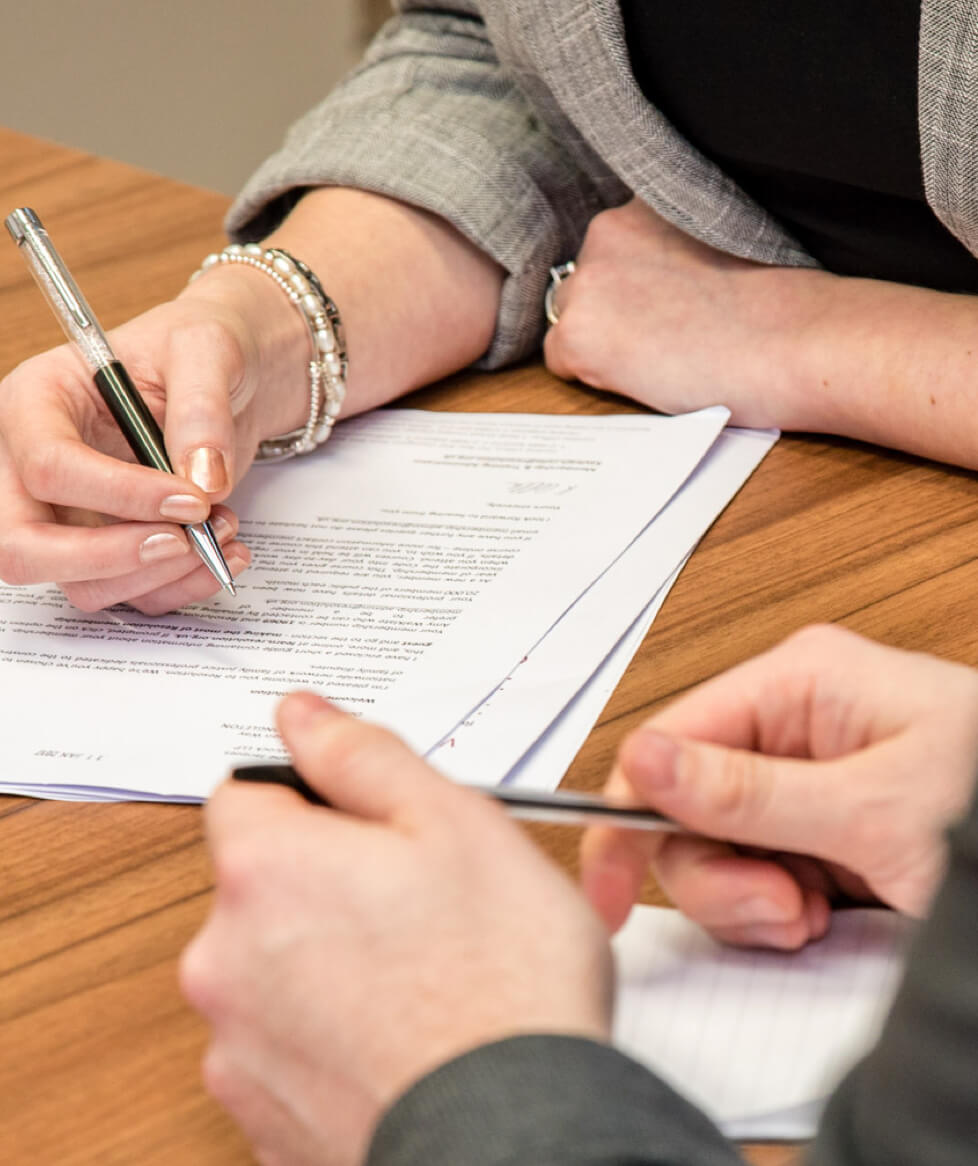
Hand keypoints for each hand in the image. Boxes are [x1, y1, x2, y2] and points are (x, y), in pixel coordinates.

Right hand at [0, 258, 320, 612]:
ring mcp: (72, 515)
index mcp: (37, 402)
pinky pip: (133, 593)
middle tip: (184, 541)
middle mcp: (36, 466)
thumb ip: (203, 406)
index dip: (117, 493)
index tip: (191, 499)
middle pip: (24, 546)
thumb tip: (202, 480)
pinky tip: (227, 549)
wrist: (232, 375)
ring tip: (224, 528)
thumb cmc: (201, 349)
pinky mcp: (114, 546)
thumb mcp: (208, 348)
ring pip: (83, 584)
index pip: (48, 465)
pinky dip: (184, 584)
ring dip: (160, 573)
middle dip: (106, 558)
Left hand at [180, 694, 611, 1165]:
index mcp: (265, 867)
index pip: (247, 791)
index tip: (368, 819)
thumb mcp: (451, 820)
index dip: (314, 795)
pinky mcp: (263, 1112)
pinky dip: (331, 1032)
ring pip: (274, 964)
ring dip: (326, 957)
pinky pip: (288, 1041)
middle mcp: (225, 956)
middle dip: (326, 877)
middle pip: (261, 881)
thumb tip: (301, 715)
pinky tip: (402, 1035)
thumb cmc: (500, 977)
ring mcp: (238, 1044)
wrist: (518, 1131)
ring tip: (420, 974)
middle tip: (418, 897)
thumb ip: (361, 755)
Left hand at [543, 197, 837, 427]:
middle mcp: (606, 230)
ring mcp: (588, 282)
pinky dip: (595, 377)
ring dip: (603, 343)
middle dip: (614, 313)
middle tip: (672, 334)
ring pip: (571, 321)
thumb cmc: (776, 304)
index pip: (612, 252)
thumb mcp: (714, 242)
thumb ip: (668, 249)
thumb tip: (644, 285)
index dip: (639, 288)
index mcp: (643, 201)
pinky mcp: (578, 335)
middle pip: (586, 285)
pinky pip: (561, 364)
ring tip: (665, 353)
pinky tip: (647, 374)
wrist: (795, 341)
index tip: (674, 305)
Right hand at [581, 624, 977, 949]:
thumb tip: (639, 763)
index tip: (608, 887)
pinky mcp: (817, 823)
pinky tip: (827, 913)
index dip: (630, 816)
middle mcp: (788, 723)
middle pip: (685, 805)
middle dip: (720, 872)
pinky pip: (755, 870)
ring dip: (751, 898)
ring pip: (714, 847)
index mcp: (796, 684)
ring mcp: (802, 777)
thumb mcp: (874, 810)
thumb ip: (747, 792)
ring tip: (817, 914)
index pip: (668, 742)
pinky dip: (777, 909)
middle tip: (783, 909)